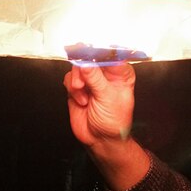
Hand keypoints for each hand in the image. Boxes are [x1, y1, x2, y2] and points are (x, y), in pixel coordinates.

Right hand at [63, 62, 149, 190]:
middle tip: (81, 74)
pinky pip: (69, 78)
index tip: (88, 52)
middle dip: (84, 66)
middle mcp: (106, 74)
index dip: (99, 51)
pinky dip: (72, 89)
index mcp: (121, 73)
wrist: (101, 140)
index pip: (110, 53)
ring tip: (83, 94)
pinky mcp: (78, 88)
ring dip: (77, 81)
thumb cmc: (114, 121)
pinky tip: (81, 100)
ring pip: (77, 67)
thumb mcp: (107, 97)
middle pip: (90, 57)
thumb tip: (85, 62)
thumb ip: (95, 78)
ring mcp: (91, 80)